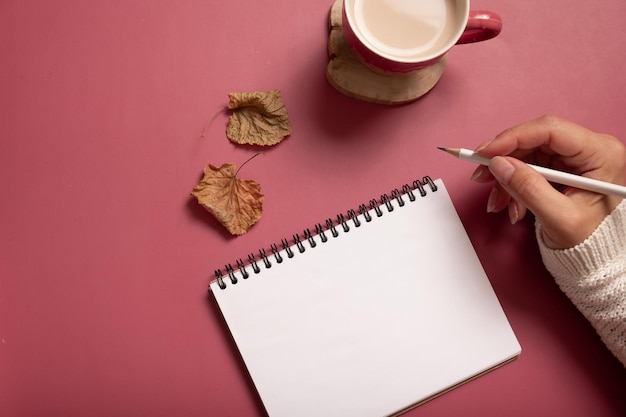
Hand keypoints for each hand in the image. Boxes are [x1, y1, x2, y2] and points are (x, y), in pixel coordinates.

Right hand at [471, 115, 624, 248]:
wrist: (595, 255)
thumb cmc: (591, 241)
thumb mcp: (559, 218)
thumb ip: (529, 189)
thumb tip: (500, 165)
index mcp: (600, 153)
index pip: (550, 130)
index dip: (513, 138)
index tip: (485, 152)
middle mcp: (589, 148)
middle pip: (534, 140)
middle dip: (504, 160)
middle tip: (481, 176)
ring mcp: (574, 157)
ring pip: (527, 154)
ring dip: (506, 178)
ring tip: (498, 202)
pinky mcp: (561, 167)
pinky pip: (528, 166)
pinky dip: (513, 184)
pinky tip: (510, 203)